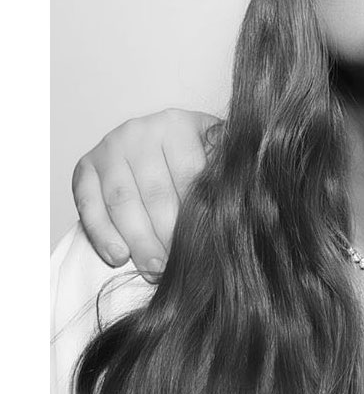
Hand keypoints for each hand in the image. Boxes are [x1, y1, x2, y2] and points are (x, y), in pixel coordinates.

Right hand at [71, 108, 218, 277]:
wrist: (154, 139)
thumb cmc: (192, 153)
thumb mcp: (215, 150)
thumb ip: (226, 168)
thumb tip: (249, 192)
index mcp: (177, 124)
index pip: (189, 175)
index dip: (196, 215)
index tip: (205, 246)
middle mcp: (140, 132)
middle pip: (155, 193)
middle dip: (167, 235)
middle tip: (177, 266)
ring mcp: (109, 148)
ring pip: (123, 202)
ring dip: (138, 241)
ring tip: (153, 269)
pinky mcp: (84, 168)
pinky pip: (88, 205)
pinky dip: (102, 234)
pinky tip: (118, 256)